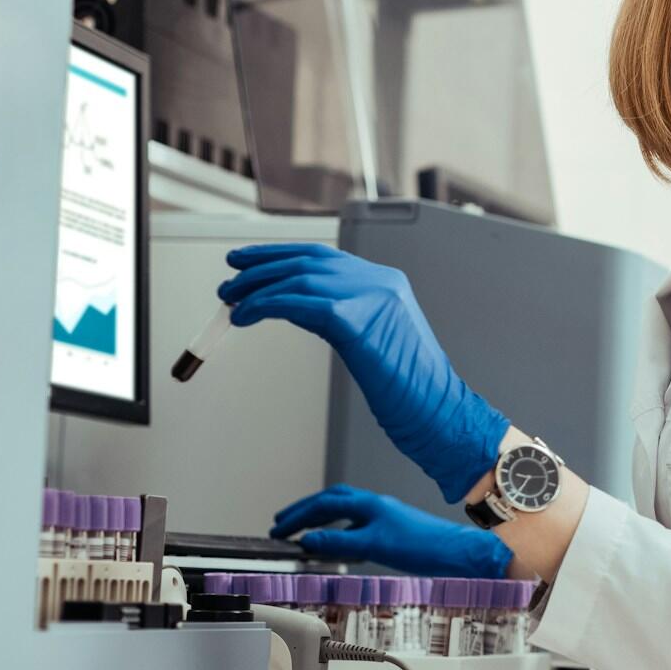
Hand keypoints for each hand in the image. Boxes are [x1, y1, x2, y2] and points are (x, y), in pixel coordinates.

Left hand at [219, 243, 506, 502]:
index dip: (281, 256)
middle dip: (262, 266)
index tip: (250, 263)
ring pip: (300, 278)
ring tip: (232, 301)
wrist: (440, 413)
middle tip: (231, 280)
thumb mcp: (375, 342)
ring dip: (257, 288)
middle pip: (308, 260)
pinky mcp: (358, 320)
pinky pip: (299, 303)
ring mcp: (374, 298)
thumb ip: (341, 318)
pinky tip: (248, 316)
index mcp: (388, 283)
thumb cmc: (410, 391)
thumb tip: (290, 307)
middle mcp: (382, 282)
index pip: (325, 257)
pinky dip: (267, 306)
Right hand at [271, 484, 513, 577]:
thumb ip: (339, 542)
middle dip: (304, 511)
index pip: (324, 504)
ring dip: (321, 518)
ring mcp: (384, 516)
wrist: (456, 552)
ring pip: (344, 510)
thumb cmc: (422, 545)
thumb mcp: (373, 545)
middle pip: (331, 501)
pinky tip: (338, 543)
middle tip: (282, 523)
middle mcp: (375, 506)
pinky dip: (339, 530)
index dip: (298, 515)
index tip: (278, 527)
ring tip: (302, 530)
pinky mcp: (392, 529)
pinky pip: (356, 523)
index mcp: (368, 504)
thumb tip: (307, 539)